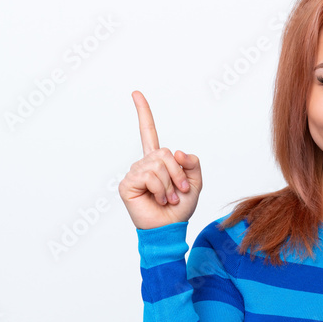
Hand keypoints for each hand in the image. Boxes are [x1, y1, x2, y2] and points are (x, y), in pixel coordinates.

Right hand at [118, 90, 201, 228]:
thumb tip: (176, 152)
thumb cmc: (180, 207)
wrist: (171, 228)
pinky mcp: (127, 184)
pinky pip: (149, 176)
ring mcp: (134, 173)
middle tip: (178, 191)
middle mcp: (144, 163)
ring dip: (169, 184)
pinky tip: (157, 199)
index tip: (136, 93)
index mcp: (158, 160)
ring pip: (158, 165)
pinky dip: (159, 189)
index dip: (144, 113)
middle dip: (178, 173)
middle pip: (165, 153)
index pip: (149, 132)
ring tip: (167, 198)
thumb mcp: (195, 182)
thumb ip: (192, 163)